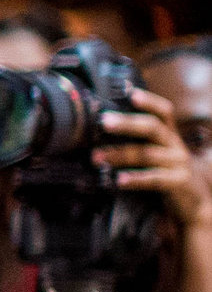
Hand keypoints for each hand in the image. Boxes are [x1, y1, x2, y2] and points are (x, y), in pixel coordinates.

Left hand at [99, 90, 211, 232]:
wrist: (196, 198)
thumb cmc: (167, 171)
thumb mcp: (158, 151)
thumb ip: (138, 140)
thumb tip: (102, 126)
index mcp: (169, 134)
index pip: (163, 112)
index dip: (149, 101)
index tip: (131, 94)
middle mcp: (175, 145)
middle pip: (152, 128)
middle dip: (126, 123)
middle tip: (104, 122)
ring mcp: (178, 163)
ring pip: (147, 154)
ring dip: (119, 154)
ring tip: (96, 157)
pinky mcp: (179, 182)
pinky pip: (155, 179)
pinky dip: (136, 178)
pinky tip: (119, 179)